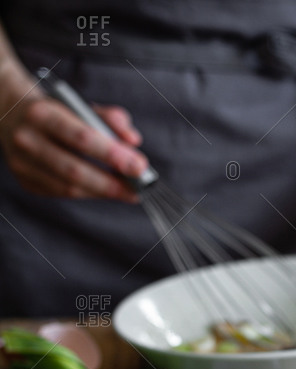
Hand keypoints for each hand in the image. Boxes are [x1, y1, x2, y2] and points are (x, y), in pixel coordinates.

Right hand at [0, 94, 147, 201]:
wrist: (10, 111)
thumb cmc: (56, 109)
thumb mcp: (81, 104)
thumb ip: (110, 119)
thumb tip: (134, 141)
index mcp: (43, 113)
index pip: (82, 138)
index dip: (113, 155)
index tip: (139, 166)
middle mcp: (28, 139)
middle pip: (74, 170)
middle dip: (110, 182)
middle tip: (137, 188)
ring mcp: (22, 163)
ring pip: (68, 188)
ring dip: (102, 192)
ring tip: (126, 192)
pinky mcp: (25, 180)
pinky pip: (62, 193)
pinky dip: (87, 193)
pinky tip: (104, 190)